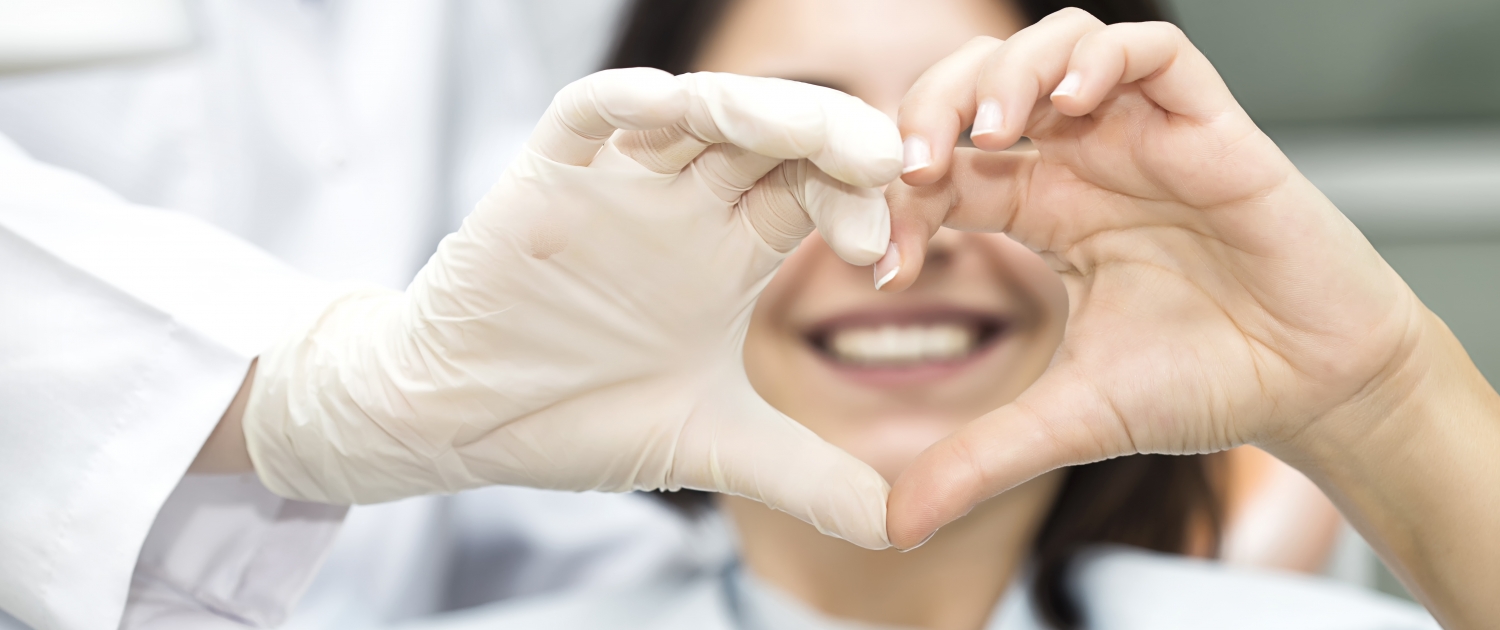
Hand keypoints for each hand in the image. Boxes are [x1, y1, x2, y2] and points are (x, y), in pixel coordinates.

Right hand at [241, 69, 901, 548]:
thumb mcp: (711, 447)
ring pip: (697, 112)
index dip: (861, 207)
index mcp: (732, 250)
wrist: (463, 421)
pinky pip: (587, 116)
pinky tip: (668, 106)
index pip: (816, 194)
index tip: (886, 255)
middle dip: (832, 139)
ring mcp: (618, 182)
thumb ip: (808, 478)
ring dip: (754, 108)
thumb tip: (903, 530)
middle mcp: (685, 203)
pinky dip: (626, 103)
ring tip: (804, 132)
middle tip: (885, 164)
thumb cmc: (578, 417)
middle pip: (775, 138)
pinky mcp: (546, 176)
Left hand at [882, 10, 1424, 546]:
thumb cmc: (1204, 384)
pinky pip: (1151, 49)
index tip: (886, 262)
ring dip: (1007, 72)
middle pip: (981, 86)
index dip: (900, 198)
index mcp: (1042, 212)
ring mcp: (1143, 136)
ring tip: (988, 130)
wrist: (1313, 388)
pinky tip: (1071, 104)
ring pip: (1056, 46)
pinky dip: (1100, 58)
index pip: (945, 171)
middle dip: (931, 107)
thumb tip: (895, 525)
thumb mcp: (1069, 421)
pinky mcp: (1209, 125)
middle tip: (912, 163)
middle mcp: (1084, 162)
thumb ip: (980, 458)